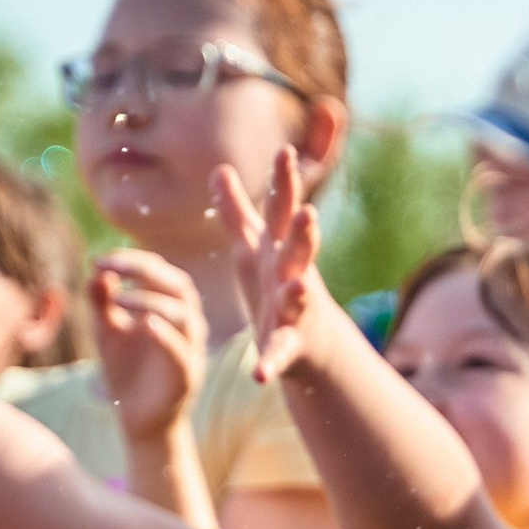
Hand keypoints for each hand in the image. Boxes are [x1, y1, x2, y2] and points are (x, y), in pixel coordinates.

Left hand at [91, 250, 207, 443]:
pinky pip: (182, 351)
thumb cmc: (127, 372)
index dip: (133, 260)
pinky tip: (145, 324)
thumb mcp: (107, 331)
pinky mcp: (186, 376)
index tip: (99, 260)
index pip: (160, 272)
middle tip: (110, 266)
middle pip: (177, 285)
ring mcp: (190, 350)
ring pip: (184, 314)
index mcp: (170, 309)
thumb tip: (97, 270)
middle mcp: (186, 325)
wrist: (139, 419)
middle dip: (144, 270)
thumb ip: (102, 301)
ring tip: (118, 298)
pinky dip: (166, 335)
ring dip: (151, 300)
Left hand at [213, 149, 328, 383]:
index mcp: (280, 250)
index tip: (285, 151)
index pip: (283, 211)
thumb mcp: (254, 248)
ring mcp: (294, 310)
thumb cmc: (275, 286)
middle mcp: (293, 275)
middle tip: (308, 215)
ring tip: (298, 288)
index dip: (284, 184)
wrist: (309, 342)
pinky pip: (278, 353)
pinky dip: (270, 364)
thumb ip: (236, 212)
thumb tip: (219, 168)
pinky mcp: (287, 345)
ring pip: (298, 299)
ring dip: (297, 294)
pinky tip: (259, 377)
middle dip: (304, 235)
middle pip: (301, 251)